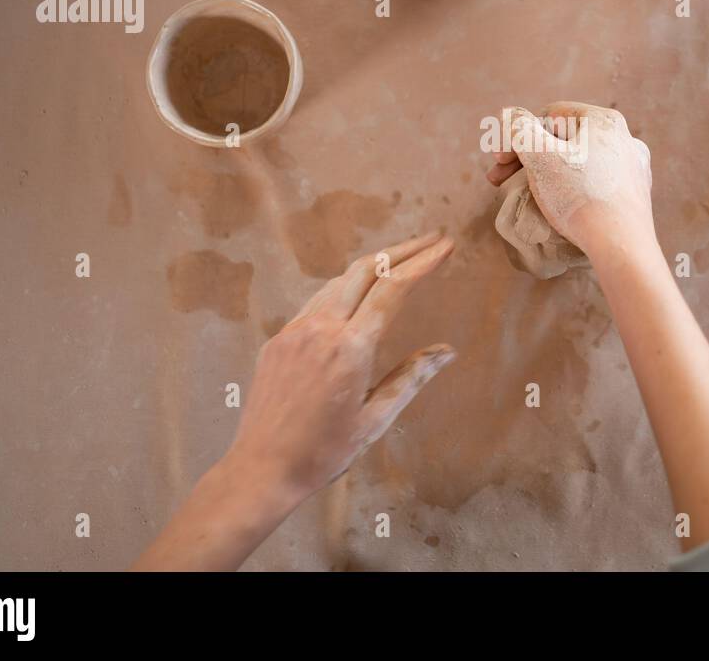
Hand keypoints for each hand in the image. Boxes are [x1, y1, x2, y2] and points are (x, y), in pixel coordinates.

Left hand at [224, 231, 455, 503]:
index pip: (393, 289)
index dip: (422, 262)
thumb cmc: (324, 452)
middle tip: (431, 240)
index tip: (445, 247)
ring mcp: (295, 330)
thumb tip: (446, 350)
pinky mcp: (279, 340)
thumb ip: (411, 377)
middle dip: (401, 250)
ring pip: (338, 281)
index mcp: (350, 348)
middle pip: (365, 269)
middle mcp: (321, 329)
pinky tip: (357, 293)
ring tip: (400, 260)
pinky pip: (316, 301)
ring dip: (372, 265)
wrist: (262, 469)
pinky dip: (344, 287)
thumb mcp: (376, 419)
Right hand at [486, 102, 654, 259]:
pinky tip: (560, 205)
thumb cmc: (579, 195)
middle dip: (528, 157)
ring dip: (547, 174)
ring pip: (580, 163)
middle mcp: (624, 138)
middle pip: (564, 140)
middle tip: (500, 180)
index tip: (499, 160)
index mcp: (603, 120)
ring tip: (525, 194)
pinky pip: (596, 183)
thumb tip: (509, 114)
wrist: (620, 245)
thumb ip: (519, 128)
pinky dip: (573, 190)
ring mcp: (632, 167)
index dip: (518, 135)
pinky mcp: (634, 195)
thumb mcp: (539, 155)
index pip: (550, 116)